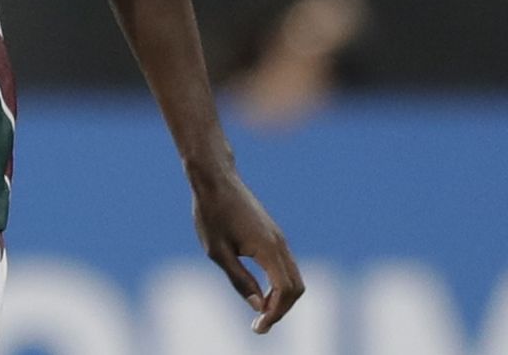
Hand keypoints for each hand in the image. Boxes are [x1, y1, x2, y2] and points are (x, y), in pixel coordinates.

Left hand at [191, 168, 304, 332]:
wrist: (215, 179)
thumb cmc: (211, 213)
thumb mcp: (217, 252)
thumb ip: (239, 280)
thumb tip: (259, 307)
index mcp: (268, 248)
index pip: (285, 290)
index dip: (276, 313)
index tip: (258, 327)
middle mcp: (280, 243)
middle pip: (296, 288)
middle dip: (282, 310)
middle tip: (260, 324)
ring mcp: (279, 238)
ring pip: (294, 277)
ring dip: (282, 298)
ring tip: (261, 312)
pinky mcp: (274, 235)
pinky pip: (286, 266)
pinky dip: (280, 284)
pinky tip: (262, 291)